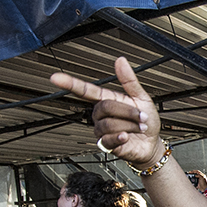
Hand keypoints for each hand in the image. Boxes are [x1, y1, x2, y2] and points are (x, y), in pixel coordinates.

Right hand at [50, 57, 165, 168]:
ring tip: (138, 127)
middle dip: (127, 112)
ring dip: (129, 125)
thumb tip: (120, 61)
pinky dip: (119, 137)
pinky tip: (127, 136)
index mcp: (107, 100)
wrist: (151, 143)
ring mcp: (102, 130)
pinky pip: (107, 139)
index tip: (55, 78)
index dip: (70, 83)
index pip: (85, 90)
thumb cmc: (146, 120)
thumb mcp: (141, 97)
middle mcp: (101, 115)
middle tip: (141, 116)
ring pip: (108, 124)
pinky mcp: (106, 145)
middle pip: (105, 107)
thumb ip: (129, 80)